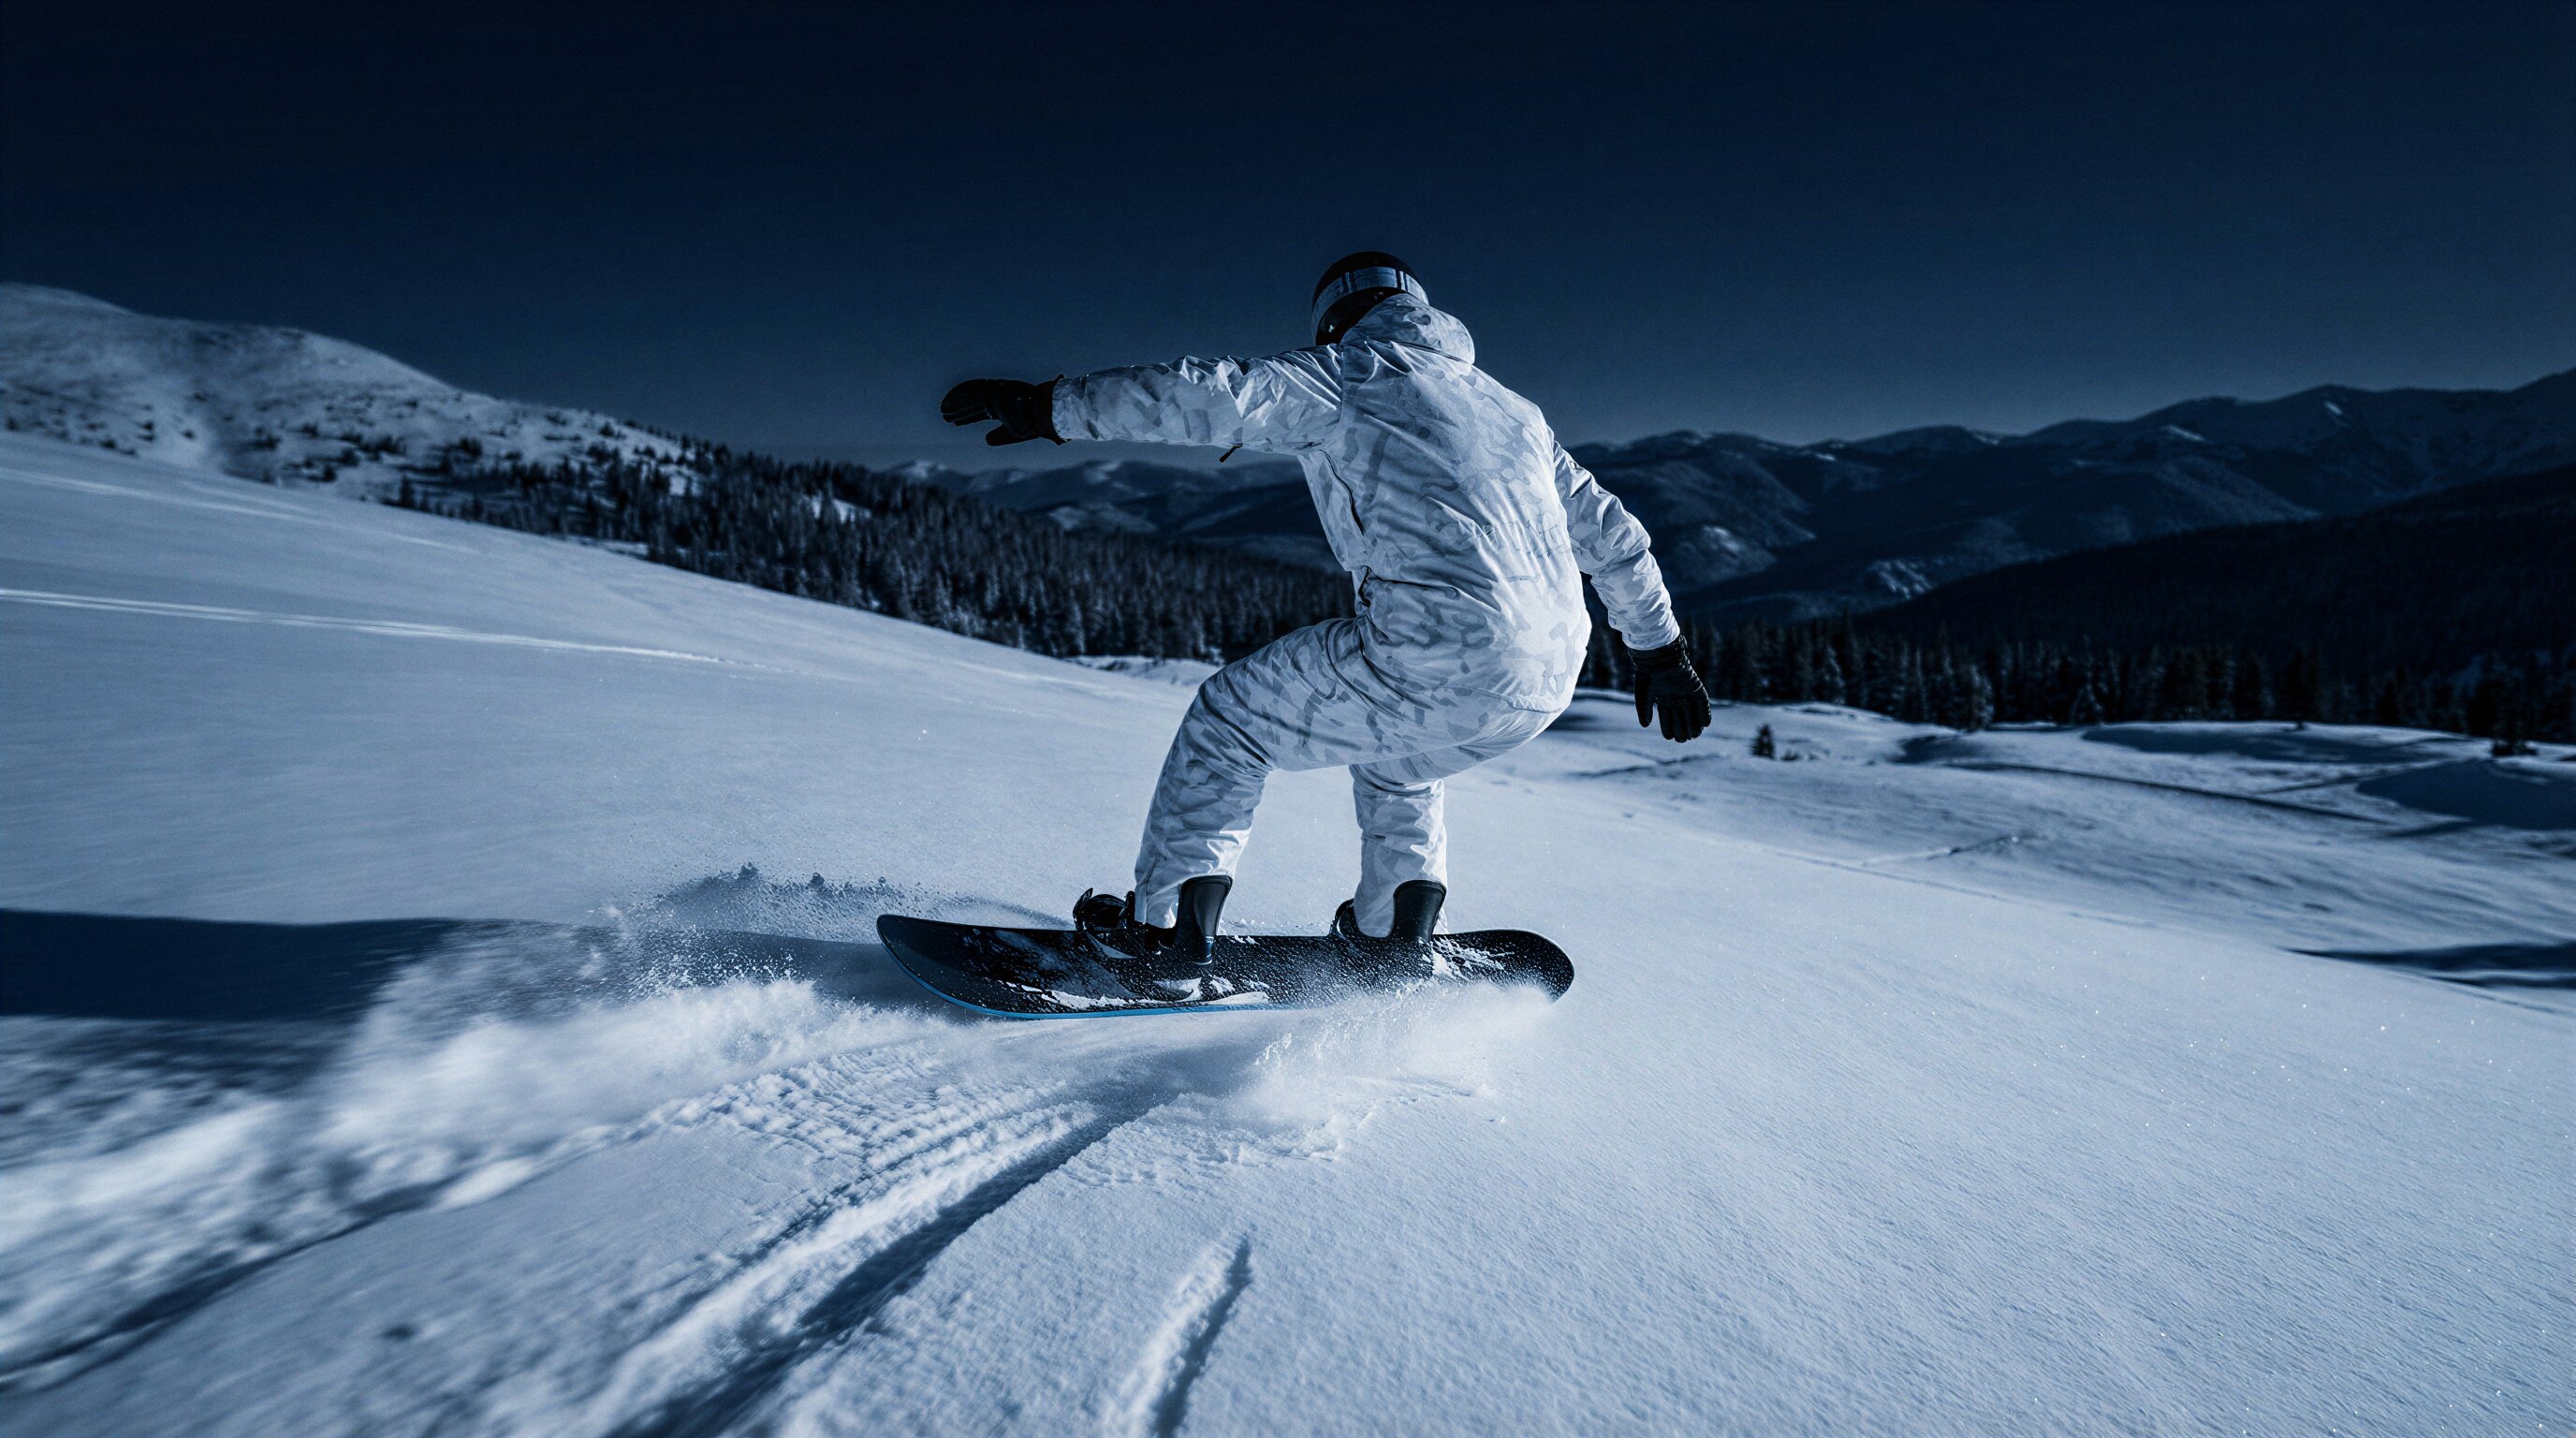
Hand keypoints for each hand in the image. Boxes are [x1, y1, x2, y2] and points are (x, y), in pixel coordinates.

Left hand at [940, 378, 1061, 445]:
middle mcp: (998, 398)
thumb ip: (1000, 435)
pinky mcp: (997, 391)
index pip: (980, 410)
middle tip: (944, 413)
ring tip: (943, 410)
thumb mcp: (1015, 432)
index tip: (954, 420)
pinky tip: (950, 402)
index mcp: (1002, 407)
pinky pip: (976, 392)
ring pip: (972, 397)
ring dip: (957, 404)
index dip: (966, 415)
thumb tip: (986, 440)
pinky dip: (962, 396)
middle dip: (958, 408)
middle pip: (973, 402)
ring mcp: (997, 393)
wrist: (1048, 415)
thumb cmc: (1036, 424)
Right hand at [1629, 641, 1710, 741]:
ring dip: (1694, 724)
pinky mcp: (1696, 688)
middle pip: (1681, 717)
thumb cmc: (1648, 675)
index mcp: (1663, 699)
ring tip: (1694, 736)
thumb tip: (1645, 726)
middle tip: (1682, 740)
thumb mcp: (1643, 694)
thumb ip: (1644, 710)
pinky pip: (1702, 703)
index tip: (1669, 738)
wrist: (1659, 658)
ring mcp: (1687, 693)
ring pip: (1692, 713)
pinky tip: (1705, 724)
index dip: (1668, 728)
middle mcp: (1675, 697)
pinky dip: (1705, 713)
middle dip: (1682, 729)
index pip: (1667, 717)